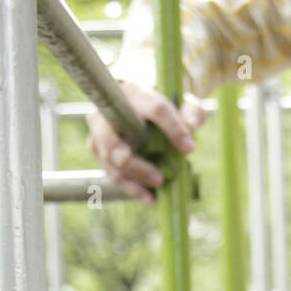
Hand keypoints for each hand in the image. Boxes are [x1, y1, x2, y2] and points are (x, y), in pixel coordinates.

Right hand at [86, 80, 207, 204]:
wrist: (145, 110)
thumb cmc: (168, 108)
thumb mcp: (186, 105)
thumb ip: (192, 112)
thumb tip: (190, 127)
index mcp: (137, 92)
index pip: (153, 108)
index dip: (172, 128)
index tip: (189, 148)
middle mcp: (111, 108)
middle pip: (111, 133)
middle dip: (129, 156)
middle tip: (156, 176)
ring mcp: (100, 130)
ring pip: (108, 157)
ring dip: (134, 177)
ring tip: (159, 184)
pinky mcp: (98, 149)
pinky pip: (109, 171)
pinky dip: (129, 187)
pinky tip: (149, 198)